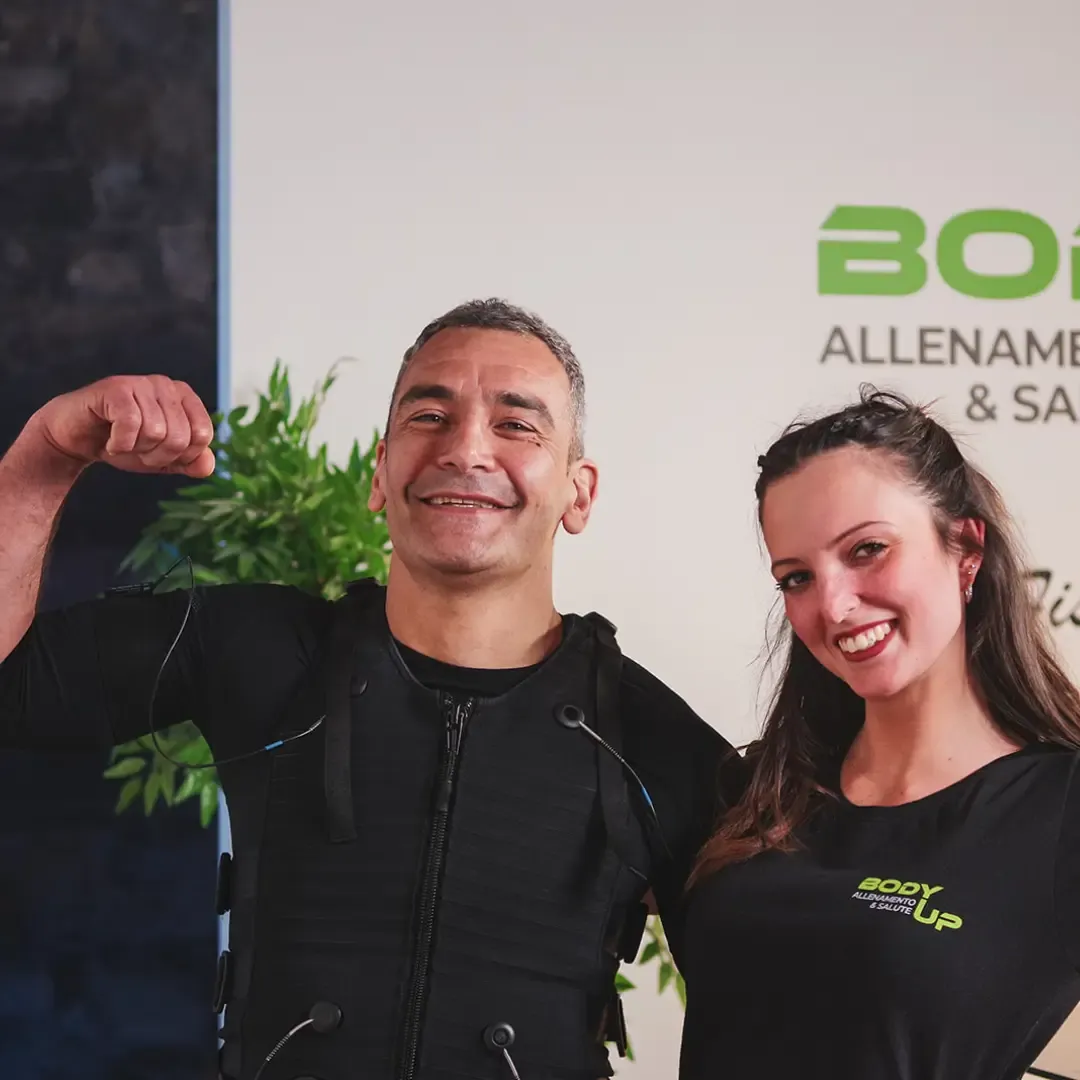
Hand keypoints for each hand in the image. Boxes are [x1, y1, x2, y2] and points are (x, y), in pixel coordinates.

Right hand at [33, 375, 215, 476]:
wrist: (78, 437)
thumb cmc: (125, 443)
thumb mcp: (164, 458)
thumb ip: (191, 462)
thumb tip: (208, 465)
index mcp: (185, 398)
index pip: (203, 435)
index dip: (182, 456)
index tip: (161, 453)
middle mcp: (167, 385)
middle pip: (180, 437)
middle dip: (157, 456)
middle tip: (137, 449)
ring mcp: (142, 383)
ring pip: (156, 432)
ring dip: (136, 449)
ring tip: (123, 442)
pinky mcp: (116, 388)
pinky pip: (130, 424)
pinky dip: (120, 443)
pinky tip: (111, 441)